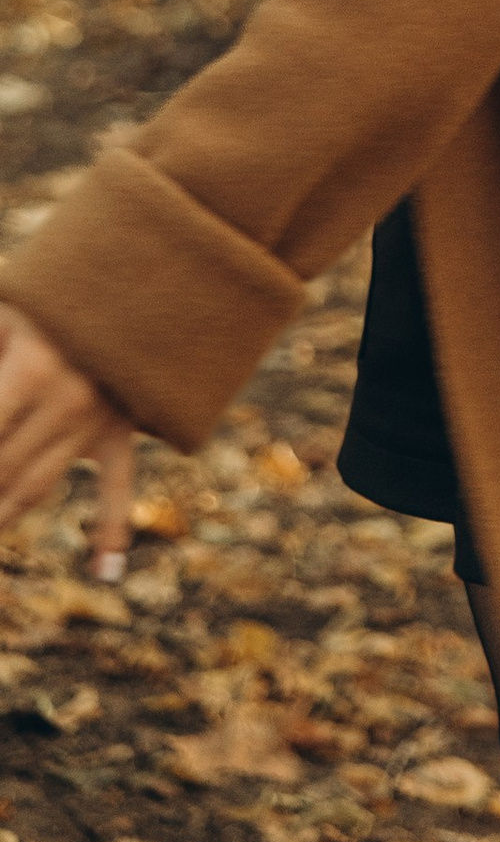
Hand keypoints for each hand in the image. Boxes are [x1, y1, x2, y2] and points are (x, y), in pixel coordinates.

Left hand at [0, 307, 136, 580]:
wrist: (143, 271)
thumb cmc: (56, 288)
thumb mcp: (5, 310)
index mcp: (32, 371)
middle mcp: (68, 405)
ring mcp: (98, 422)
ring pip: (36, 488)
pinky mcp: (121, 429)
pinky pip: (118, 485)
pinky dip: (111, 530)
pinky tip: (104, 570)